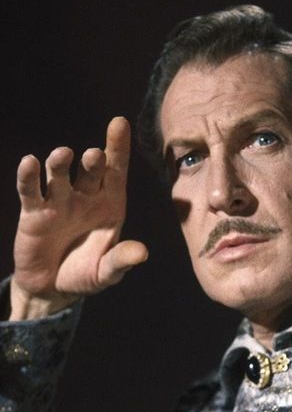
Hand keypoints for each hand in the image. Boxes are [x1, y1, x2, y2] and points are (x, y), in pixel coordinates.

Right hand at [9, 116, 147, 319]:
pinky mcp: (34, 212)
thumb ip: (120, 260)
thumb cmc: (86, 274)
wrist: (52, 287)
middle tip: (95, 155)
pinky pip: (31, 190)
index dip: (118, 148)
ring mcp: (59, 201)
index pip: (116, 173)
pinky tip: (30, 163)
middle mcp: (85, 198)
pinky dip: (29, 177)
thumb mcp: (106, 272)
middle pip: (91, 171)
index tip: (119, 123)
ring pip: (60, 175)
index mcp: (109, 206)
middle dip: (94, 161)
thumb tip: (142, 252)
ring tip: (63, 155)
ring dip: (60, 164)